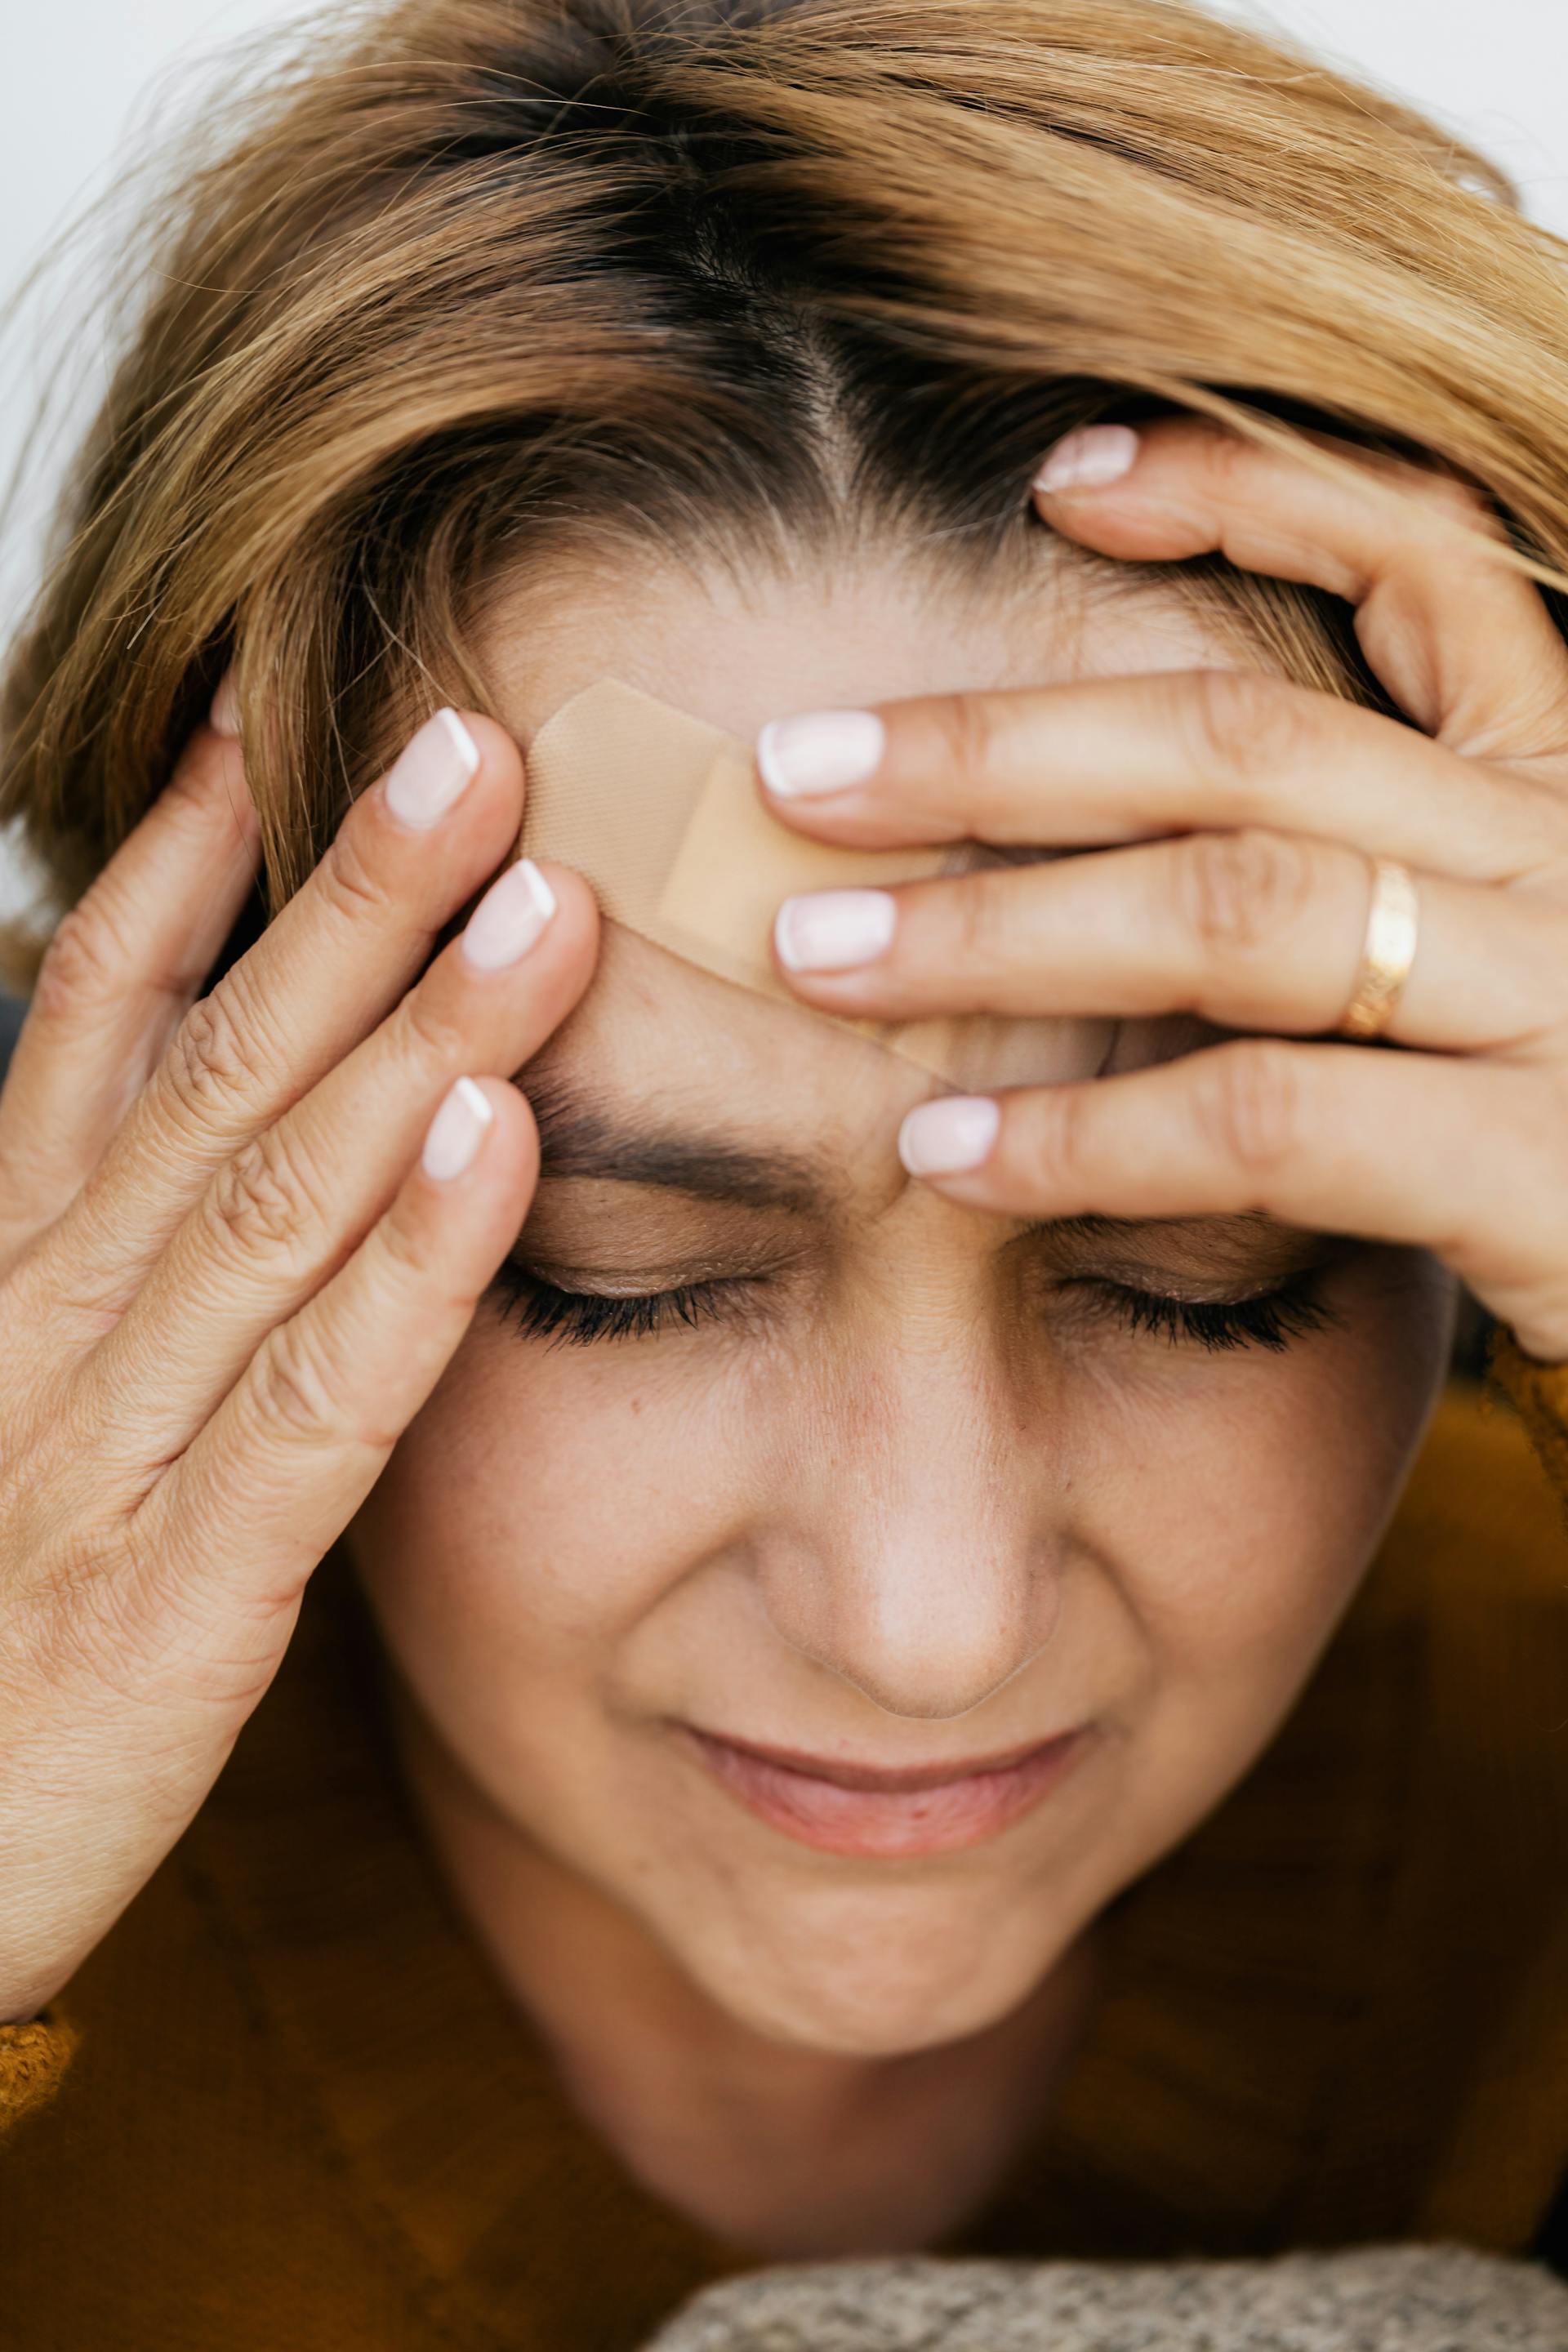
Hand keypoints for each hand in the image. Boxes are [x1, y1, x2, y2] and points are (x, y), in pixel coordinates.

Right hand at [0, 701, 595, 2020]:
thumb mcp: (26, 1418)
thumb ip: (110, 1272)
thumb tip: (198, 1119)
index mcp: (14, 1280)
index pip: (97, 1027)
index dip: (186, 865)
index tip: (277, 710)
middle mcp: (50, 1330)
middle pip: (212, 1072)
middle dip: (344, 899)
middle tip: (474, 740)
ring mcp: (109, 1455)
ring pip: (275, 1203)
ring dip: (414, 1040)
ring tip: (540, 903)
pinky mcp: (180, 1598)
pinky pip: (315, 1404)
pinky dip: (409, 1267)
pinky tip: (502, 1146)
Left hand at [755, 418, 1567, 1361]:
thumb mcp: (1509, 988)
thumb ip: (1376, 893)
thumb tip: (1110, 862)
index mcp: (1560, 796)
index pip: (1428, 563)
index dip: (1247, 490)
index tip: (1060, 477)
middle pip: (1248, 740)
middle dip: (997, 745)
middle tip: (790, 773)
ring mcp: (1566, 1002)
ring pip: (1236, 907)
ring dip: (998, 929)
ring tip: (815, 962)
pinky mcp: (1547, 1170)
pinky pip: (1264, 1115)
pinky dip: (1083, 1135)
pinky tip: (945, 1164)